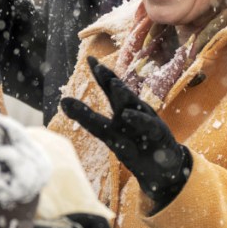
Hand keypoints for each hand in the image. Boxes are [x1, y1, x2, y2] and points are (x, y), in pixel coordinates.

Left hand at [60, 57, 191, 209]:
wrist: (163, 169)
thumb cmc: (134, 147)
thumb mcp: (109, 134)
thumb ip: (88, 118)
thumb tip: (63, 101)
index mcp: (123, 109)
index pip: (110, 89)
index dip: (101, 75)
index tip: (89, 58)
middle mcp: (135, 111)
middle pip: (121, 93)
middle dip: (110, 79)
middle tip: (97, 66)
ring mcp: (148, 122)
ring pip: (135, 106)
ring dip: (124, 94)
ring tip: (113, 85)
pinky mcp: (159, 135)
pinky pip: (148, 126)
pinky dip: (139, 120)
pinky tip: (127, 115)